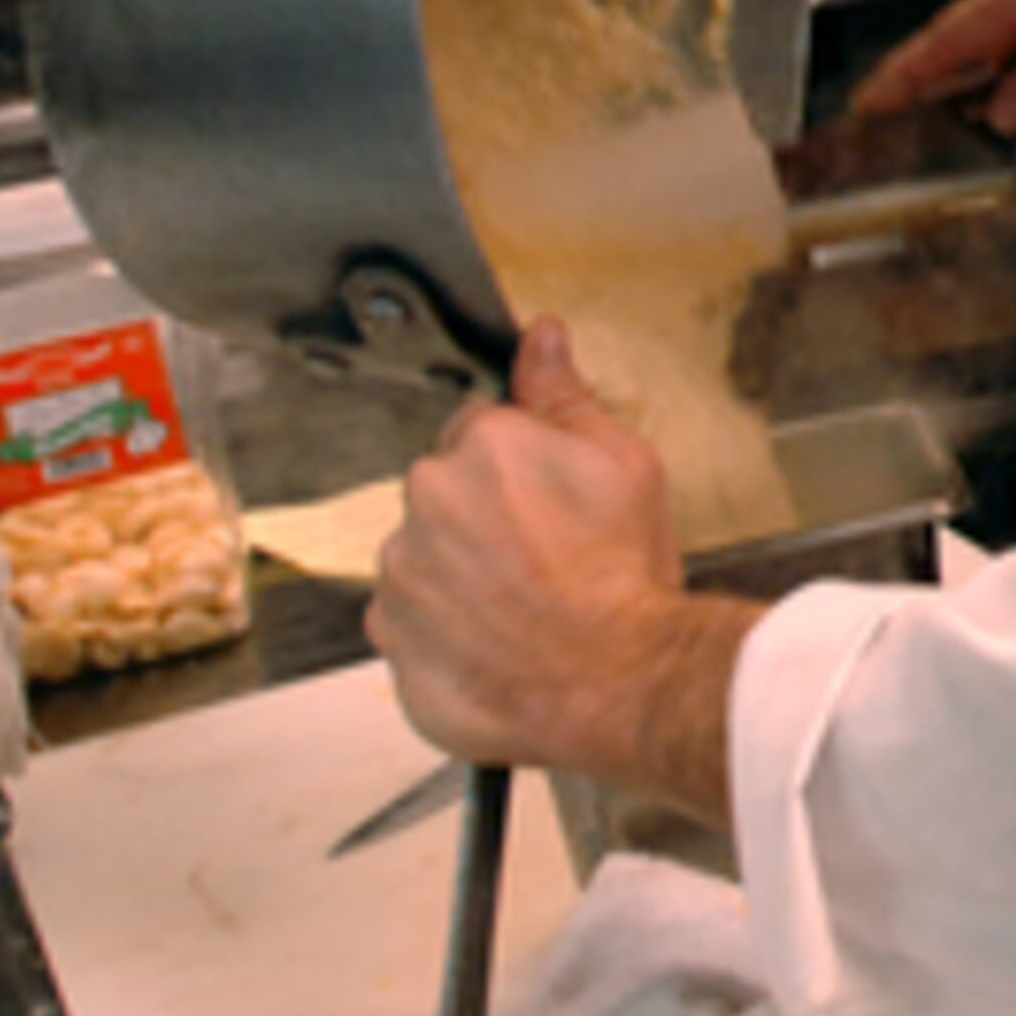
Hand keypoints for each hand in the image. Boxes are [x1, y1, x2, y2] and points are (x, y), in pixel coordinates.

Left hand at [368, 318, 757, 819]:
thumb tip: (541, 336)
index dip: (518, 466)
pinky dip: (442, 633)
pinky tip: (495, 645)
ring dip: (456, 576)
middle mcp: (428, 500)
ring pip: (422, 558)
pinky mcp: (390, 639)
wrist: (616, 679)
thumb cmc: (624, 574)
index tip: (549, 501)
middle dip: (481, 517)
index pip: (478, 430)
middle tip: (542, 556)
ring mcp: (402, 573)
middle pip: (444, 494)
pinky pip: (409, 624)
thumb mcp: (625, 465)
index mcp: (482, 445)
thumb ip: (567, 398)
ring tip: (520, 608)